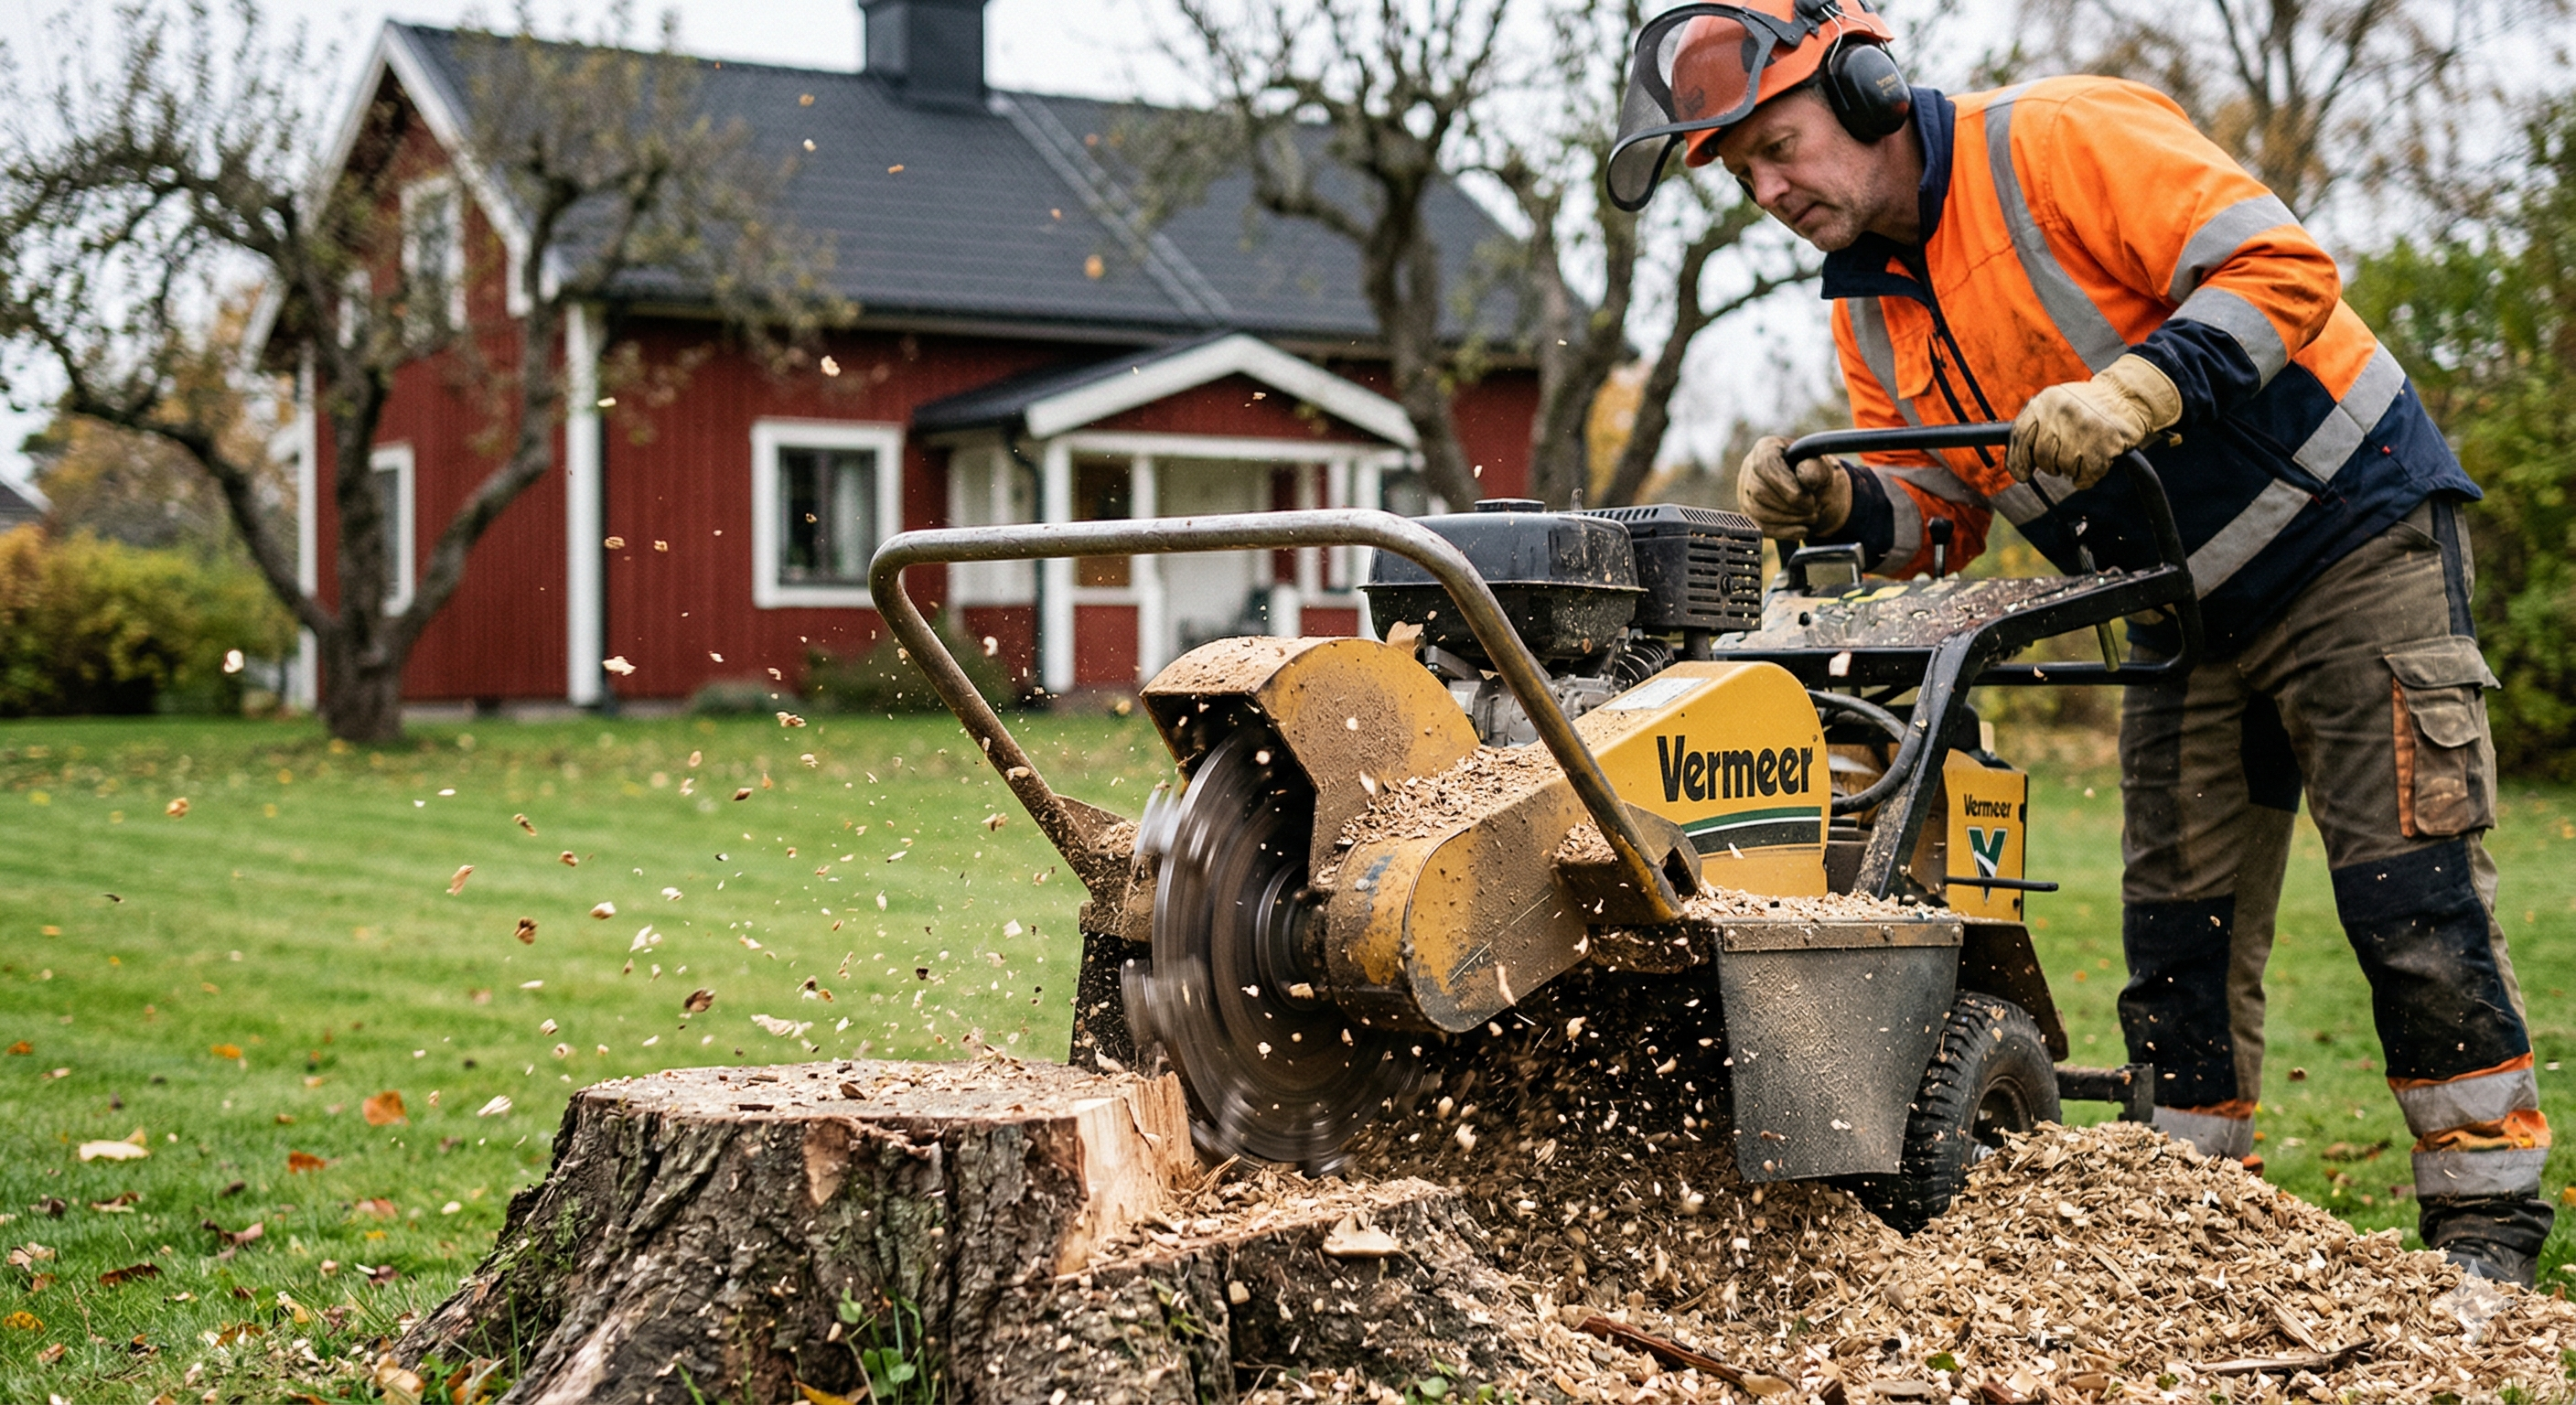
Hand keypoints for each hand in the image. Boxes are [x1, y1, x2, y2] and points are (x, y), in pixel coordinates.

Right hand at [1738, 435, 1851, 540]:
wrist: (1816, 492)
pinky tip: (1802, 529)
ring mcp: (1746, 492)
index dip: (1786, 486)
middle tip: (1814, 510)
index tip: (1809, 499)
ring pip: (1758, 512)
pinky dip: (1784, 532)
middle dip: (1790, 506)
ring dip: (1789, 520)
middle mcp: (1750, 469)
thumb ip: (1817, 469)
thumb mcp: (1823, 468)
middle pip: (1759, 491)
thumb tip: (1807, 477)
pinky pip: (1759, 527)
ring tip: (1811, 517)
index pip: (1765, 465)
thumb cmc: (1817, 475)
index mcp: (1766, 449)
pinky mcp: (1749, 513)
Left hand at [2006, 354, 2181, 488]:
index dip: (2018, 460)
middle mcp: (2062, 412)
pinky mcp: (2104, 444)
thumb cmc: (2085, 406)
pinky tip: (2094, 461)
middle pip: (2043, 457)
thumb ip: (2034, 426)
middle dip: (2050, 464)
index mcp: (2045, 402)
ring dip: (2072, 468)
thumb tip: (2015, 462)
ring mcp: (2084, 428)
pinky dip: (2088, 476)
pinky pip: (2086, 475)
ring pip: (2064, 468)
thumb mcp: (2054, 404)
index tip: (2021, 474)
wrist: (2125, 396)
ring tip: (2082, 451)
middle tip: (2062, 457)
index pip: (2020, 436)